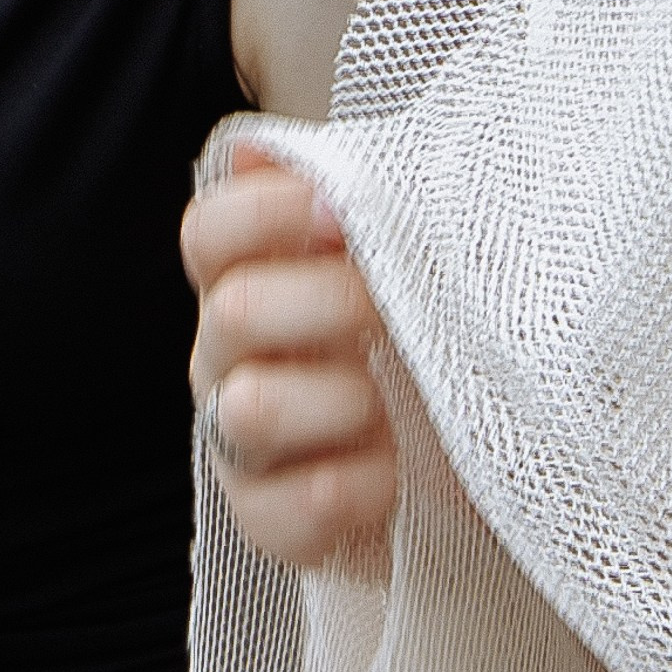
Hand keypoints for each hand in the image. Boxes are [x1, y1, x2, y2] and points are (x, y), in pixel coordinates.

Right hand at [182, 143, 398, 565]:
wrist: (462, 457)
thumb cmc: (418, 336)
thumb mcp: (400, 260)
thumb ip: (350, 196)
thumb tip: (257, 150)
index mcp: (248, 278)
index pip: (209, 230)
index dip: (266, 213)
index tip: (343, 215)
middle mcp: (226, 356)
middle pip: (234, 310)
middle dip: (329, 302)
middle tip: (389, 310)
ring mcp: (237, 443)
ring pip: (250, 407)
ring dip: (339, 399)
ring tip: (389, 403)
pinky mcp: (266, 521)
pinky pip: (281, 510)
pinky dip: (353, 489)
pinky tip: (391, 474)